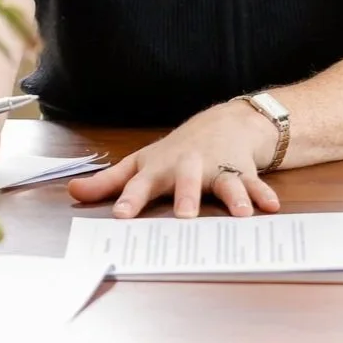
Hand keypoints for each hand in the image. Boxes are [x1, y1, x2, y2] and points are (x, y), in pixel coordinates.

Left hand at [68, 102, 283, 218]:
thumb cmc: (175, 152)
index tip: (122, 216)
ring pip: (226, 181)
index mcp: (161, 169)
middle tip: (186, 217)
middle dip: (188, 197)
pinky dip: (263, 195)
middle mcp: (190, 167)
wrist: (223, 125)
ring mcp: (218, 168)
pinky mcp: (244, 171)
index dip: (131, 200)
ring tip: (241, 214)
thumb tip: (72, 191)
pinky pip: (256, 184)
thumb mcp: (141, 164)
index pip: (142, 185)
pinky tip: (271, 208)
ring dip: (234, 196)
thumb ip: (108, 182)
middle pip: (188, 181)